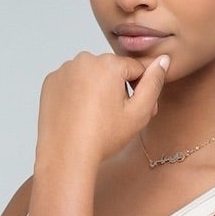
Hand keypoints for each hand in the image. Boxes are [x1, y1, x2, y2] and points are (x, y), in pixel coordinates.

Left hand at [36, 49, 168, 169]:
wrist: (66, 156)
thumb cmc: (103, 138)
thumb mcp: (139, 113)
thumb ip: (154, 83)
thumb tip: (163, 60)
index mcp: (108, 64)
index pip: (136, 68)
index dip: (141, 90)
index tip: (139, 111)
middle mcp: (84, 59)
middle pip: (112, 70)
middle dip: (118, 89)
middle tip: (117, 118)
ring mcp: (65, 70)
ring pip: (91, 75)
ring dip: (98, 90)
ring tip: (96, 118)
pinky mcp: (51, 82)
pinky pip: (72, 82)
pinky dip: (78, 94)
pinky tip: (80, 115)